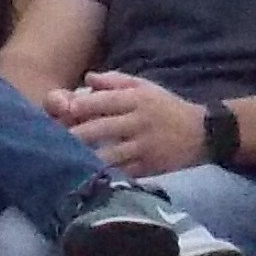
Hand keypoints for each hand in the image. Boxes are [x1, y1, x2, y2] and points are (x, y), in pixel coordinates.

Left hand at [52, 71, 210, 179]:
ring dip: (86, 158)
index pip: (101, 102)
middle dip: (74, 135)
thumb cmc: (168, 107)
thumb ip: (116, 81)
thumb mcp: (146, 86)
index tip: (58, 113)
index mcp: (136, 99)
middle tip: (51, 140)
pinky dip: (106, 175)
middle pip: (99, 129)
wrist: (204, 133)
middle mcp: (139, 122)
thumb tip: (87, 78)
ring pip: (109, 154)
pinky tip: (89, 176)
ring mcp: (144, 147)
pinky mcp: (150, 167)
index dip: (77, 107)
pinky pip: (124, 172)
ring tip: (63, 161)